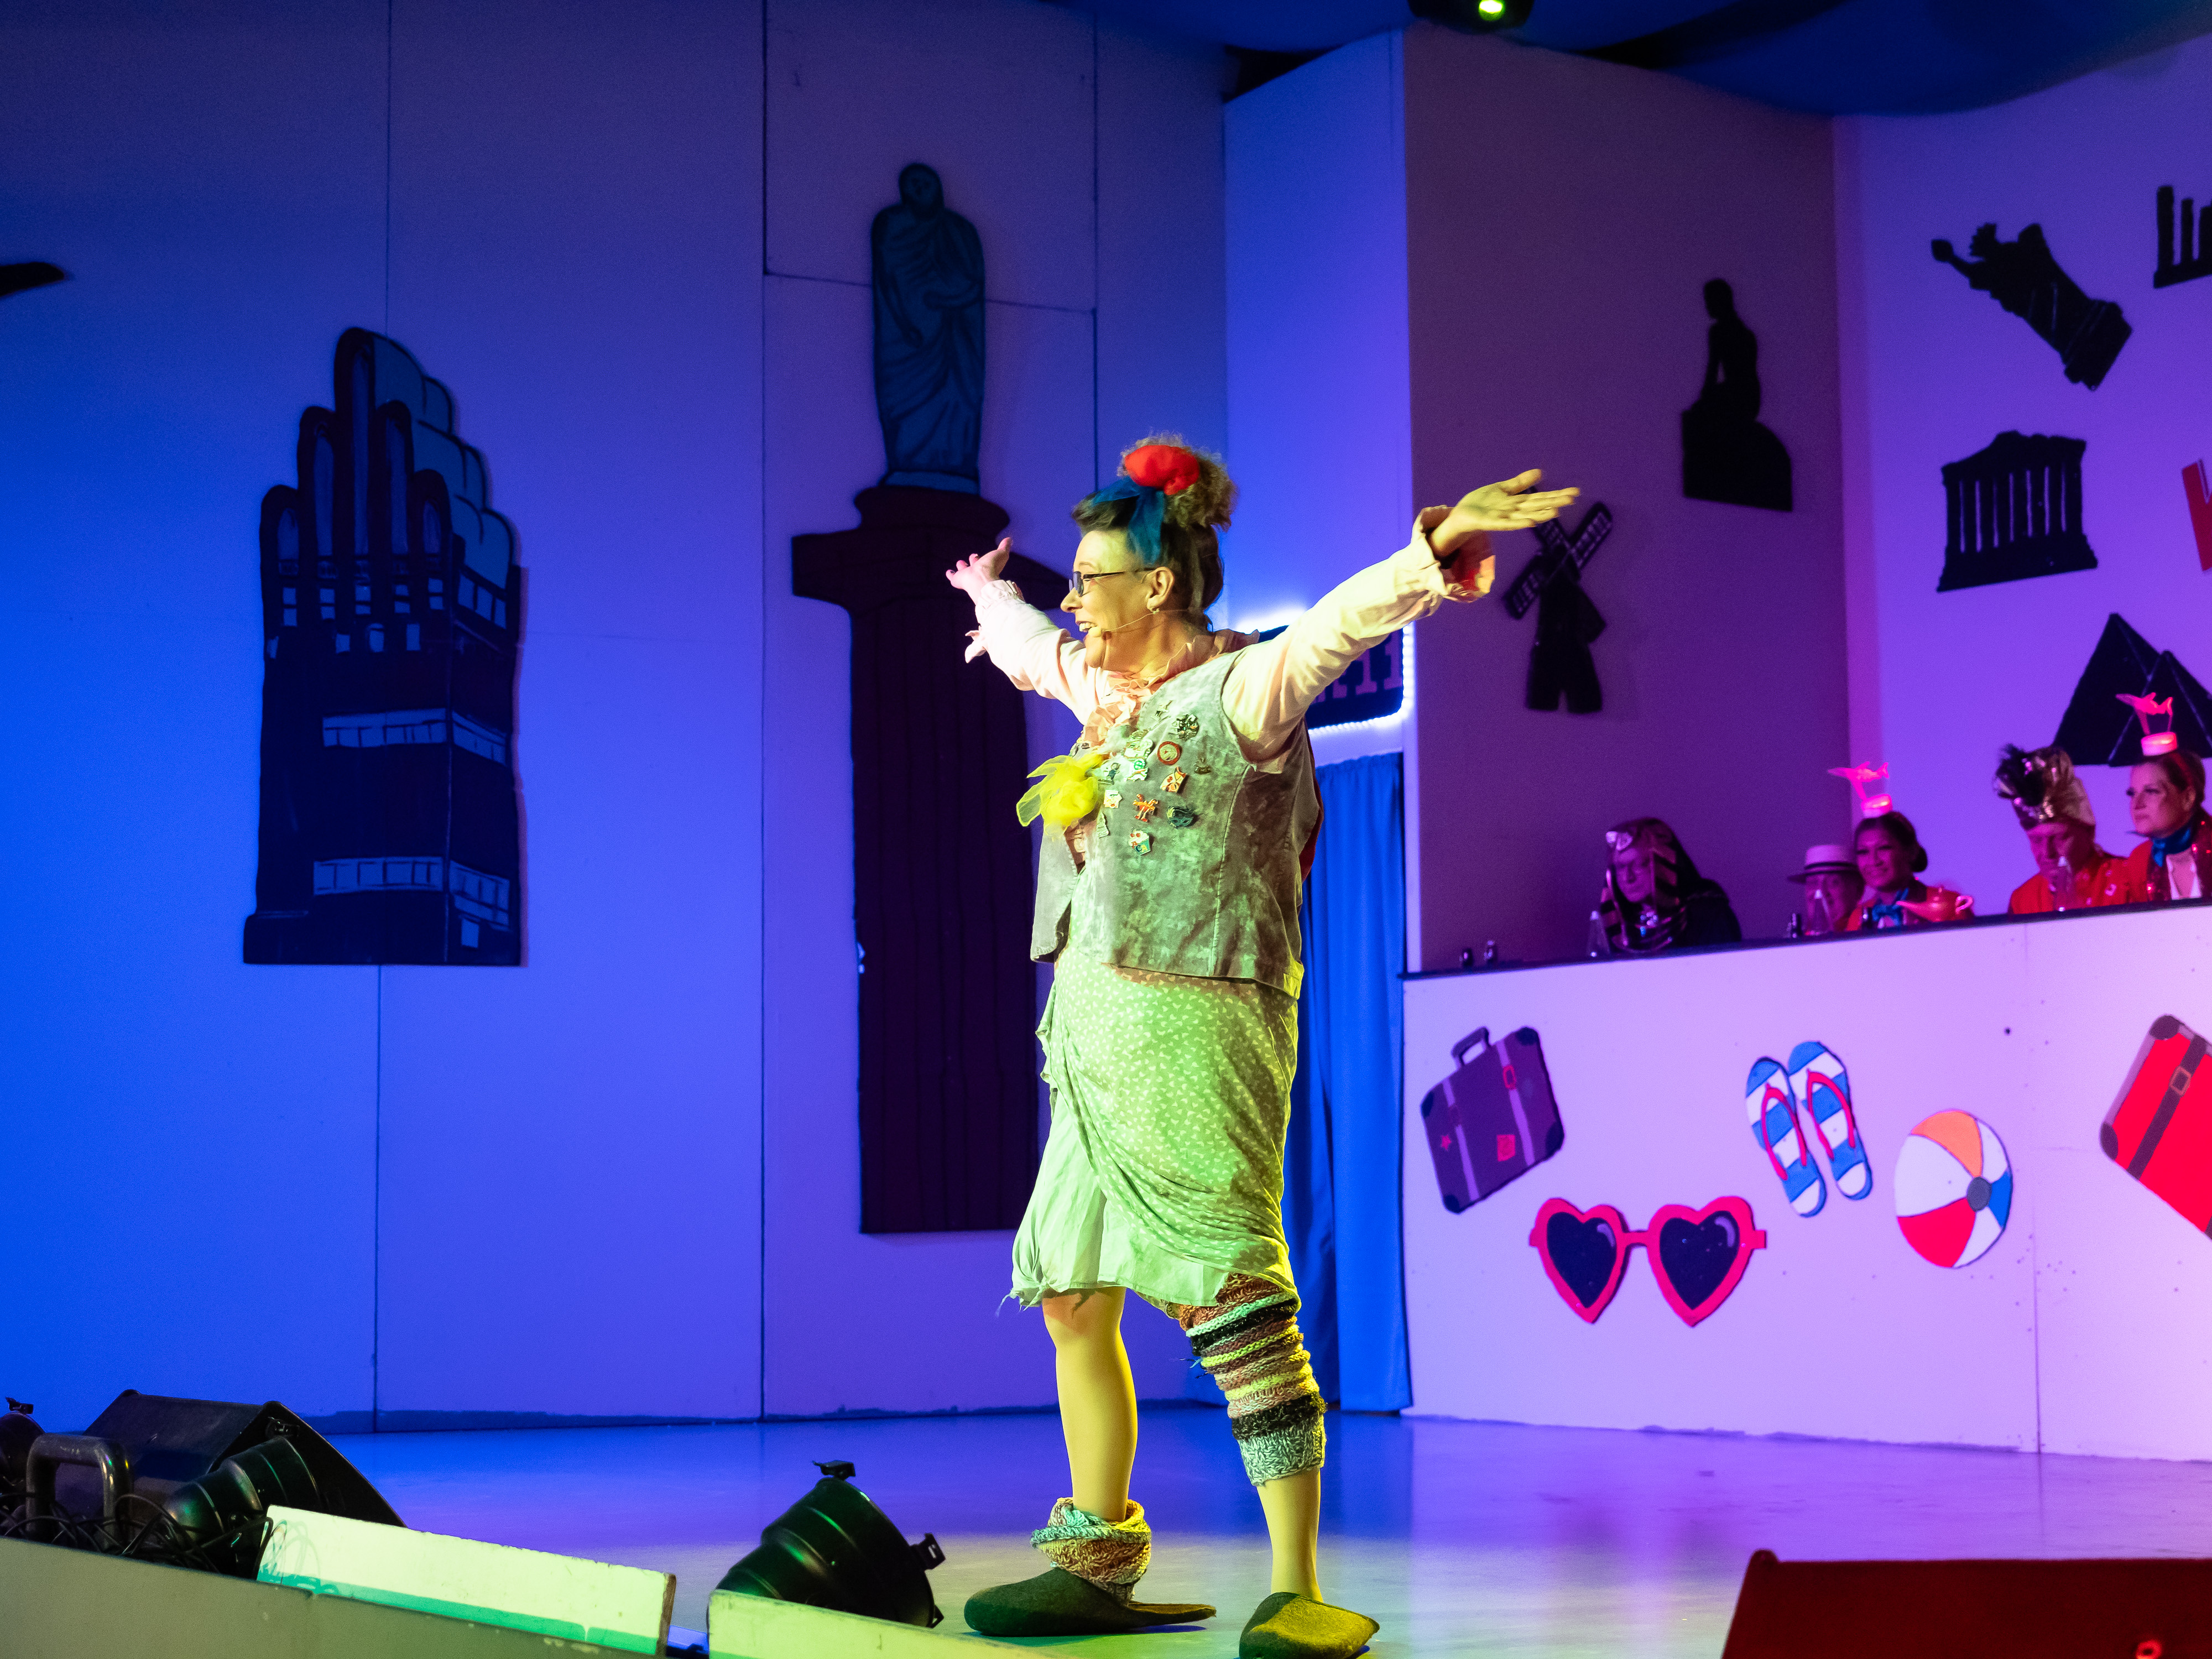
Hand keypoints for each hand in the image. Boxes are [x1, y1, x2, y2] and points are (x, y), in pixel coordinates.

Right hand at [945, 537, 1010, 593]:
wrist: (981, 578)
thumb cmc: (992, 567)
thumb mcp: (1001, 554)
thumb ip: (1004, 546)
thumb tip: (1009, 539)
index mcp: (986, 567)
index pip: (984, 562)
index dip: (983, 558)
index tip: (980, 555)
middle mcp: (977, 572)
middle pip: (974, 566)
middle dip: (974, 560)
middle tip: (974, 556)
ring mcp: (967, 577)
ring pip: (963, 571)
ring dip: (962, 566)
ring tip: (960, 563)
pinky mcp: (957, 580)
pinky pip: (953, 577)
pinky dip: (950, 574)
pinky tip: (949, 572)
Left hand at [1424, 468, 1579, 557]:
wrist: (1460, 515)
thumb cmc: (1482, 504)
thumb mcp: (1502, 489)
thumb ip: (1520, 483)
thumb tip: (1540, 472)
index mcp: (1517, 502)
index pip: (1541, 497)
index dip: (1557, 494)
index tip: (1575, 492)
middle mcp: (1514, 511)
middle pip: (1537, 506)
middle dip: (1554, 502)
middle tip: (1572, 500)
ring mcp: (1503, 518)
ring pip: (1525, 516)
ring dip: (1540, 515)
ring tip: (1555, 512)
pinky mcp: (1490, 523)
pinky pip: (1505, 524)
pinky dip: (1517, 523)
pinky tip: (1529, 522)